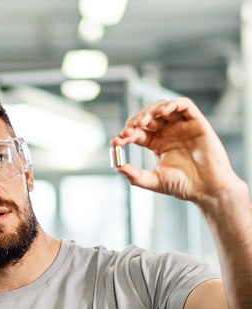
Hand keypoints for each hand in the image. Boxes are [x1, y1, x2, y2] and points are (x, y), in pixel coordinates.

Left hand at [112, 97, 245, 207]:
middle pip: (147, 117)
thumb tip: (117, 166)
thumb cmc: (182, 185)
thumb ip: (134, 175)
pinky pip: (184, 105)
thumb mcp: (153, 181)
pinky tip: (162, 112)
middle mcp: (168, 132)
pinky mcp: (197, 122)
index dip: (125, 135)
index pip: (136, 133)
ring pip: (163, 108)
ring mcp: (182, 126)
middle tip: (127, 131)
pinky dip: (172, 104)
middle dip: (135, 121)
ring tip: (141, 122)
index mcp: (156, 143)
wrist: (206, 188)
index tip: (116, 142)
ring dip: (150, 111)